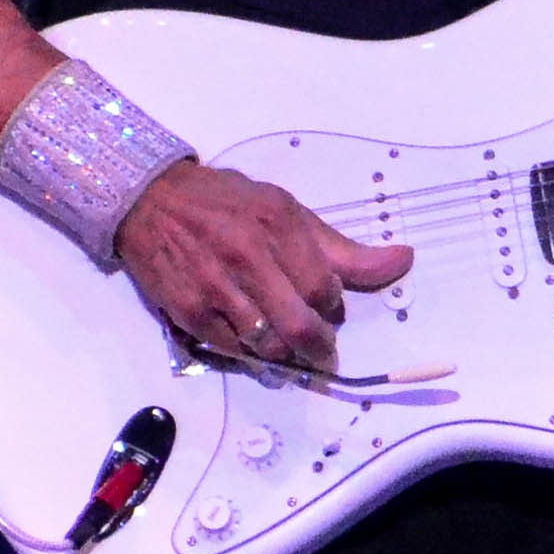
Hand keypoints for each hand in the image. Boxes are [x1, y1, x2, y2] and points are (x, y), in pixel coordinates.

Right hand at [114, 162, 414, 372]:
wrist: (150, 199)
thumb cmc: (226, 202)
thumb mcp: (285, 210)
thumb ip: (341, 247)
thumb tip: (403, 260)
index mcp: (277, 224)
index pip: (324, 289)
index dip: (333, 307)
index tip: (329, 308)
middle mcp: (246, 255)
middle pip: (299, 326)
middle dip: (318, 348)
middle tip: (320, 350)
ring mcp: (214, 287)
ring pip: (267, 346)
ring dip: (283, 354)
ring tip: (283, 342)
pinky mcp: (188, 310)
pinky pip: (232, 349)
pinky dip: (248, 352)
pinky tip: (249, 336)